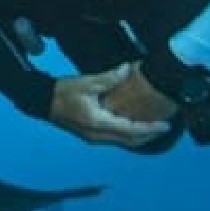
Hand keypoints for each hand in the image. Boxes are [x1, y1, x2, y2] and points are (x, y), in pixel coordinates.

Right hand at [49, 64, 172, 147]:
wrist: (43, 102)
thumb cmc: (64, 92)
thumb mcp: (87, 83)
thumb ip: (109, 78)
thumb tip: (128, 69)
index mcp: (99, 123)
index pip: (131, 130)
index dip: (150, 128)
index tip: (166, 125)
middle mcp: (98, 135)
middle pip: (130, 141)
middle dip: (148, 136)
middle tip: (164, 127)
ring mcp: (94, 137)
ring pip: (123, 141)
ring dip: (139, 136)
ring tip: (153, 127)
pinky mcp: (91, 135)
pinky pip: (116, 138)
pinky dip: (129, 134)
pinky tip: (134, 126)